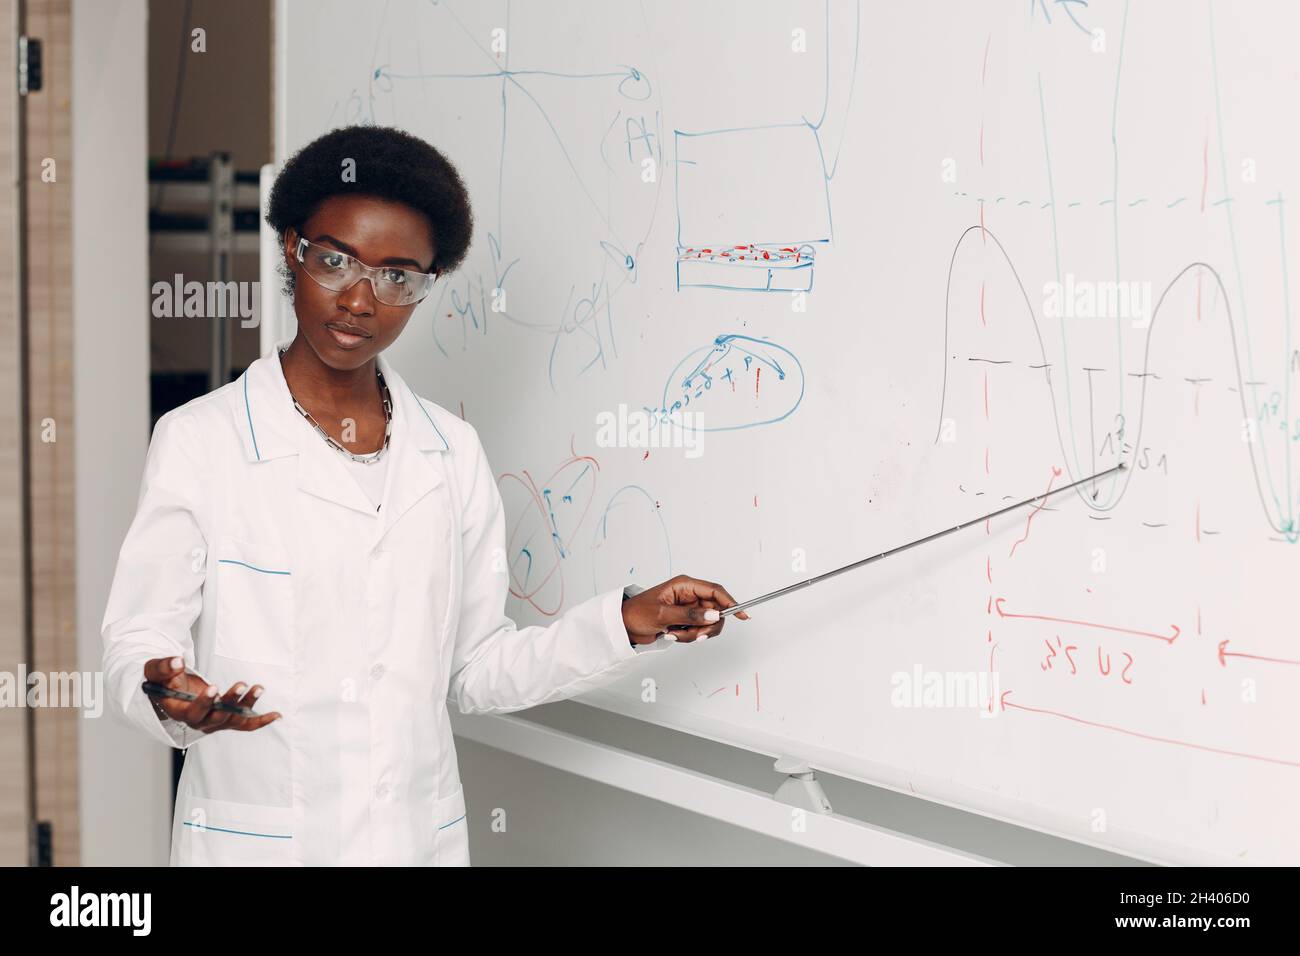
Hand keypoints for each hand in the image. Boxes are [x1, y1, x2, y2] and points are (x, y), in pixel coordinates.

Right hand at [142, 656, 280, 732]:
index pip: (194, 713)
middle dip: (230, 702)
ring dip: (247, 705)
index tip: (213, 687)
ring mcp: (214, 721)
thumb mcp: (156, 670)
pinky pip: (244, 723)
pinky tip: (276, 715)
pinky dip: (260, 720)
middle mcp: (199, 721)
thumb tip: (177, 662)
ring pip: (233, 719)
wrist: (169, 690)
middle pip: (217, 717)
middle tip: (241, 684)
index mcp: (180, 712)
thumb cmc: (163, 680)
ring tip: (258, 688)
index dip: (204, 703)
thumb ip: (164, 667)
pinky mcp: (226, 718)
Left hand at [621, 574, 750, 644]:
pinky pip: (697, 631)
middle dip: (705, 627)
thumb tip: (714, 615)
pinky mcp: (686, 621)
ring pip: (707, 624)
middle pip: (715, 612)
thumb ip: (690, 615)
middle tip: (694, 635)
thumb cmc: (637, 613)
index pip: (715, 591)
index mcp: (685, 585)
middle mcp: (690, 596)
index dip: (731, 602)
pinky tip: (671, 634)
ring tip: (674, 633)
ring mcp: (688, 609)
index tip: (743, 615)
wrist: (624, 625)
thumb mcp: (663, 614)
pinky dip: (687, 636)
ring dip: (693, 634)